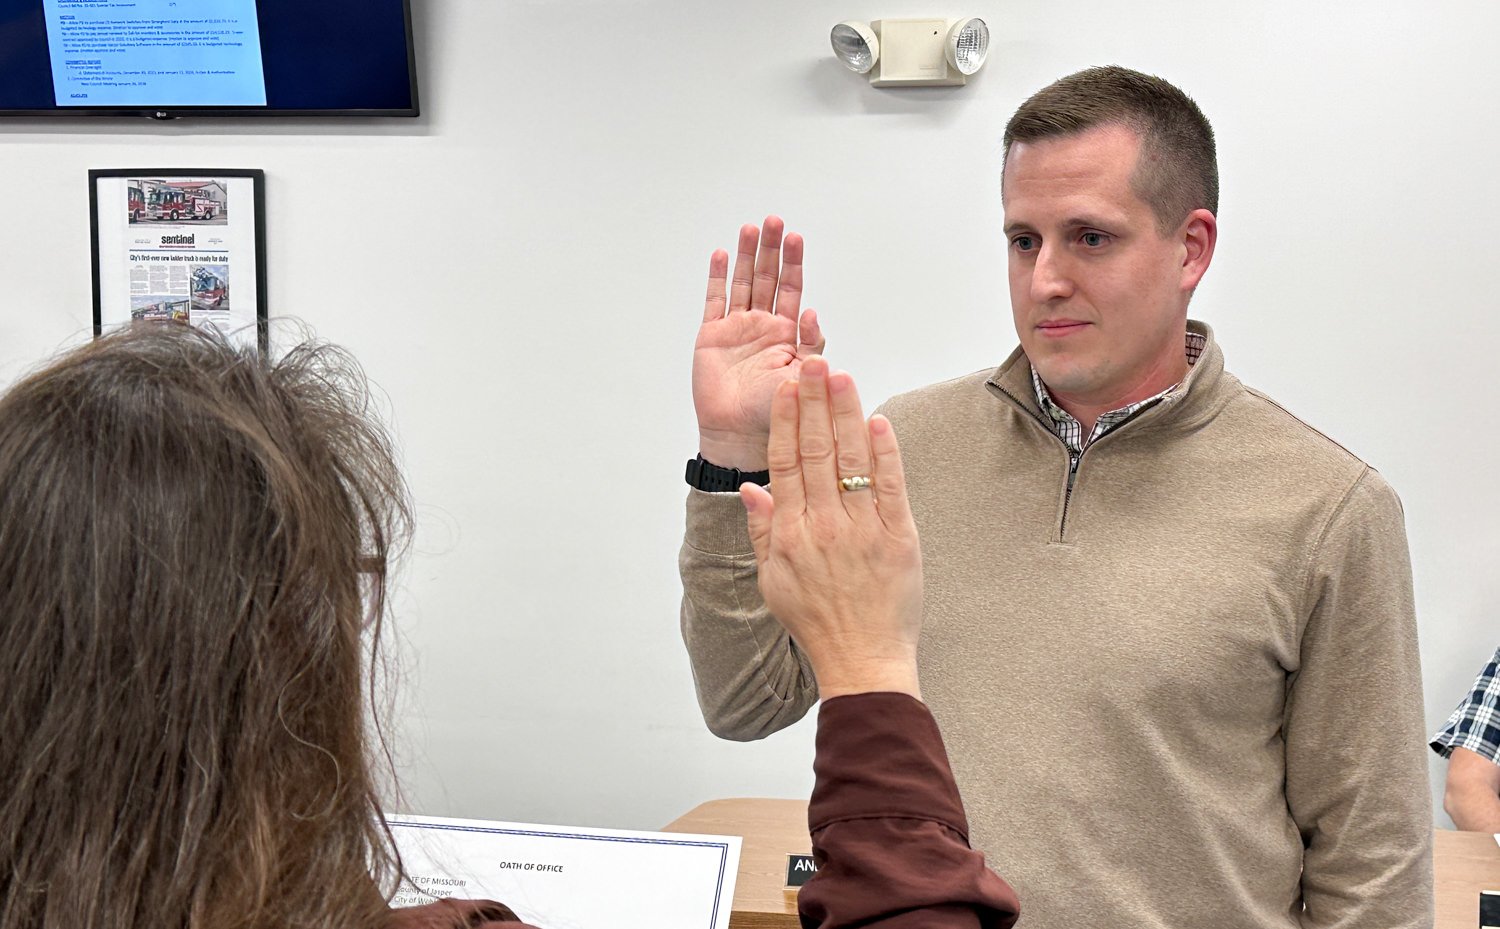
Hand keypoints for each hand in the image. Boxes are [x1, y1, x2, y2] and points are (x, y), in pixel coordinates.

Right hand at [693, 216, 824, 470]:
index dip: (794, 263)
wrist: (739, 434)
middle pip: (767, 278)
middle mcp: (762, 326)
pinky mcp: (712, 336)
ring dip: (746, 255)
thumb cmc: (775, 414)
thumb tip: (814, 314)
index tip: (795, 239)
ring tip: (751, 228)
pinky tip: (720, 254)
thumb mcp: (803, 380)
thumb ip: (812, 347)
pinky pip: (714, 301)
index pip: (792, 290)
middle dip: (771, 249)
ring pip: (742, 283)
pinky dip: (716, 277)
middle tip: (774, 221)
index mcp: (787, 334)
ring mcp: (737, 329)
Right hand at [740, 357, 921, 698]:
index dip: (785, 421)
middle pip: (816, 451)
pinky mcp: (898, 539)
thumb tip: (751, 487)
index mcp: (789, 533)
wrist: (862, 659)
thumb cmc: (816, 621)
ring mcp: (862, 531)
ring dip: (846, 415)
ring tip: (842, 377)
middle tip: (814, 362)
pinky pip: (890, 487)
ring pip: (852, 461)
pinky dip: (885, 453)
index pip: (784, 463)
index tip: (786, 387)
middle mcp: (823, 526)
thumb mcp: (772, 579)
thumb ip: (761, 529)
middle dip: (814, 402)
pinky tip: (878, 422)